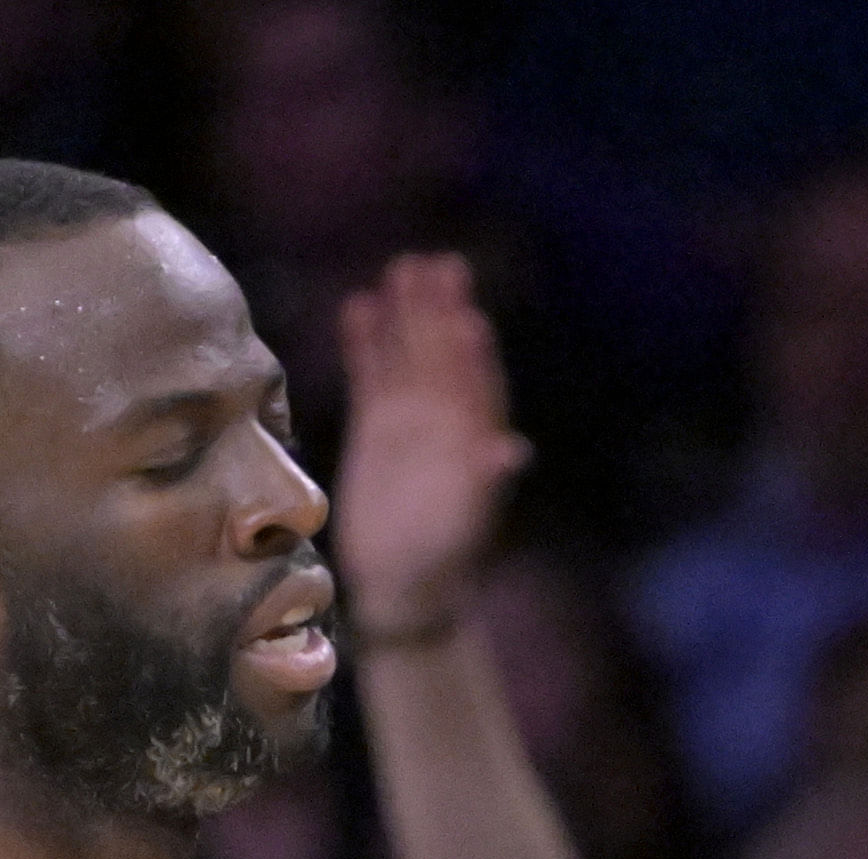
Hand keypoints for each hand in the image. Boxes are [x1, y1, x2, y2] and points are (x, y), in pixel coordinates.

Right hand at [333, 252, 525, 641]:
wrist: (404, 584)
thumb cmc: (443, 559)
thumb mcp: (467, 523)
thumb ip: (486, 483)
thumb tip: (511, 452)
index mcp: (475, 439)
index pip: (476, 386)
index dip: (471, 352)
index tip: (467, 316)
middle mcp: (447, 421)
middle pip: (442, 356)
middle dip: (440, 313)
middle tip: (434, 265)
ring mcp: (411, 419)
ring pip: (408, 356)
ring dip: (405, 315)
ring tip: (399, 269)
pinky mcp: (377, 425)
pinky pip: (371, 374)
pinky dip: (366, 344)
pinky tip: (357, 305)